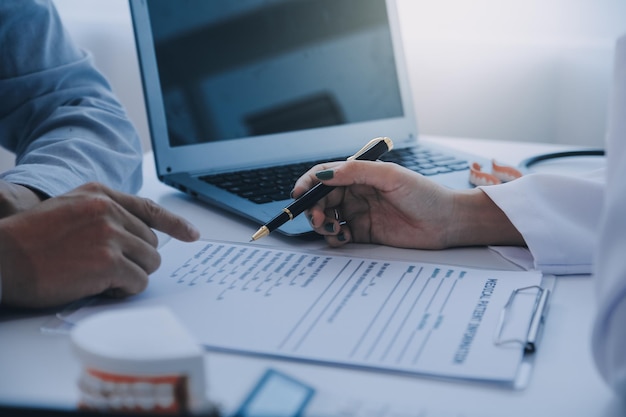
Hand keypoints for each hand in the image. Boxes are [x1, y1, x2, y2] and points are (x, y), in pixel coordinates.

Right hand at [0, 182, 199, 307]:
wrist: (0, 257)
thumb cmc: (29, 241)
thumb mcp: (68, 210)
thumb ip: (102, 214)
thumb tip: (137, 235)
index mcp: (99, 194)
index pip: (148, 208)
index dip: (175, 223)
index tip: (192, 234)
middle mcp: (108, 210)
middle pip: (151, 243)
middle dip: (136, 259)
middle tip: (106, 269)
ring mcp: (110, 235)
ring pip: (149, 263)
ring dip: (130, 276)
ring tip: (98, 277)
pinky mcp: (108, 262)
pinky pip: (138, 282)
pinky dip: (123, 290)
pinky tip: (98, 287)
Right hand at [292, 160, 523, 248]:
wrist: (447, 223)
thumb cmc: (424, 194)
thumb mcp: (390, 176)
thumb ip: (356, 172)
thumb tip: (324, 174)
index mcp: (360, 175)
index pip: (325, 175)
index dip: (307, 183)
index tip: (298, 195)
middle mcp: (356, 193)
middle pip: (321, 198)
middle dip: (313, 208)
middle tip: (319, 218)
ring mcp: (359, 213)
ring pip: (326, 217)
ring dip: (321, 223)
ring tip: (332, 229)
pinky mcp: (364, 233)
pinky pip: (338, 235)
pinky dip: (333, 237)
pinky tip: (343, 237)